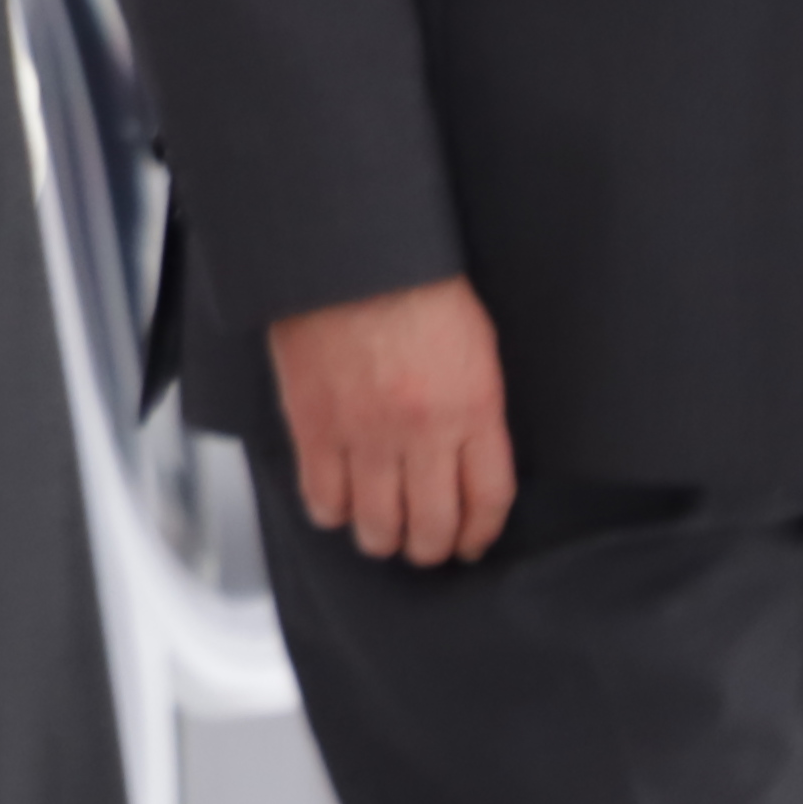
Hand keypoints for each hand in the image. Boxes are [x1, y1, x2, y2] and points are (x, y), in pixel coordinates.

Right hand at [265, 274, 513, 564]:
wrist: (348, 255)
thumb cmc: (413, 284)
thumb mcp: (476, 347)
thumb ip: (477, 409)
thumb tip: (470, 456)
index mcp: (473, 409)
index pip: (487, 499)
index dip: (479, 533)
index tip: (471, 542)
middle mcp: (423, 431)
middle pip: (434, 524)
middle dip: (432, 548)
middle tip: (426, 548)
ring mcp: (366, 433)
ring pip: (378, 523)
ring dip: (382, 540)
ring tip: (382, 536)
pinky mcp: (315, 426)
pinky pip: (323, 496)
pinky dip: (331, 513)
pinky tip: (339, 508)